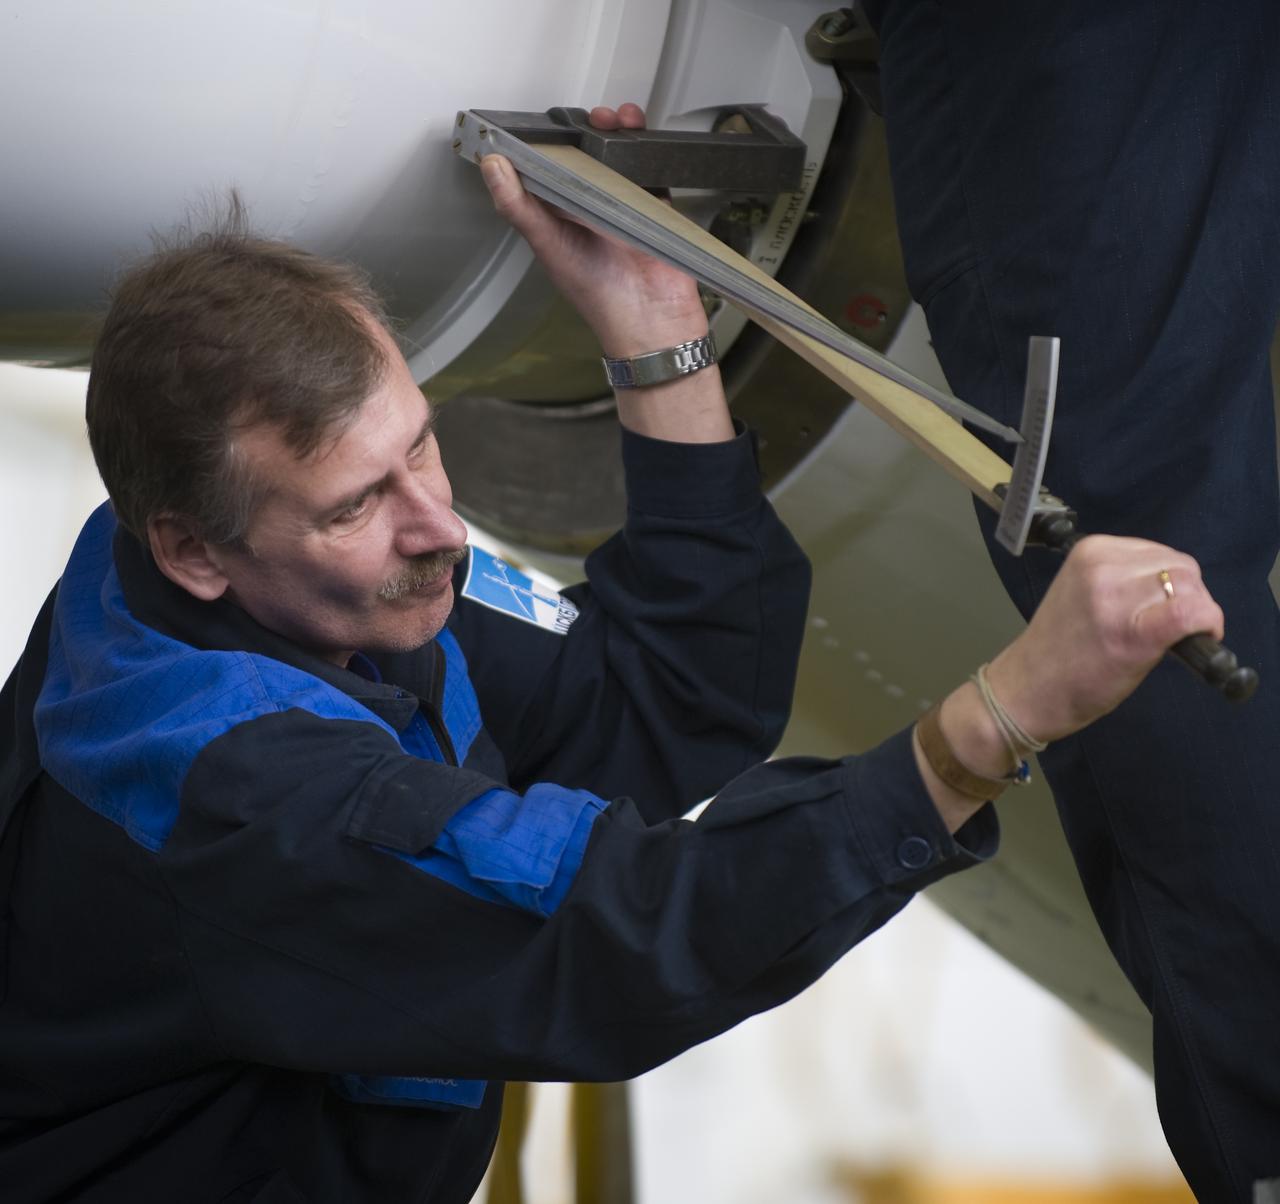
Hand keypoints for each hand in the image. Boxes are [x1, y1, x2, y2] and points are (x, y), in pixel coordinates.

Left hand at [478, 104, 707, 357]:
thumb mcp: (548, 245)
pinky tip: (643, 139)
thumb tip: (491, 167)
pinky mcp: (653, 207)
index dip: (545, 142)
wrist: (651, 316)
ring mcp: (623, 207)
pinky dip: (649, 151)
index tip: (545, 121)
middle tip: (591, 119)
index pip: (545, 169)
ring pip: (618, 157)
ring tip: (620, 119)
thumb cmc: (599, 293)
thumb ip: (519, 207)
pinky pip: (651, 171)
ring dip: (619, 132)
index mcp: (558, 217)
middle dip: (588, 130)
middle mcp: (589, 209)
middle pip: (585, 156)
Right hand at [916, 535, 1224, 832]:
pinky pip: (1191, 613)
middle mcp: (1103, 565)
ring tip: (1168, 638)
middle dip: (1188, 596)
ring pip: (1192, 587)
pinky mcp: (1135, 631)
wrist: (1026, 691)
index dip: (1172, 584)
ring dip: (1195, 613)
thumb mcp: (1085, 593)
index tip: (1160, 610)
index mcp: (1090, 550)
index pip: (1160, 553)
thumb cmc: (1057, 651)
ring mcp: (1117, 597)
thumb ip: (1124, 579)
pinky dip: (1206, 625)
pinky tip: (1196, 641)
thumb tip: (1174, 586)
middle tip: (1168, 629)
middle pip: (1182, 567)